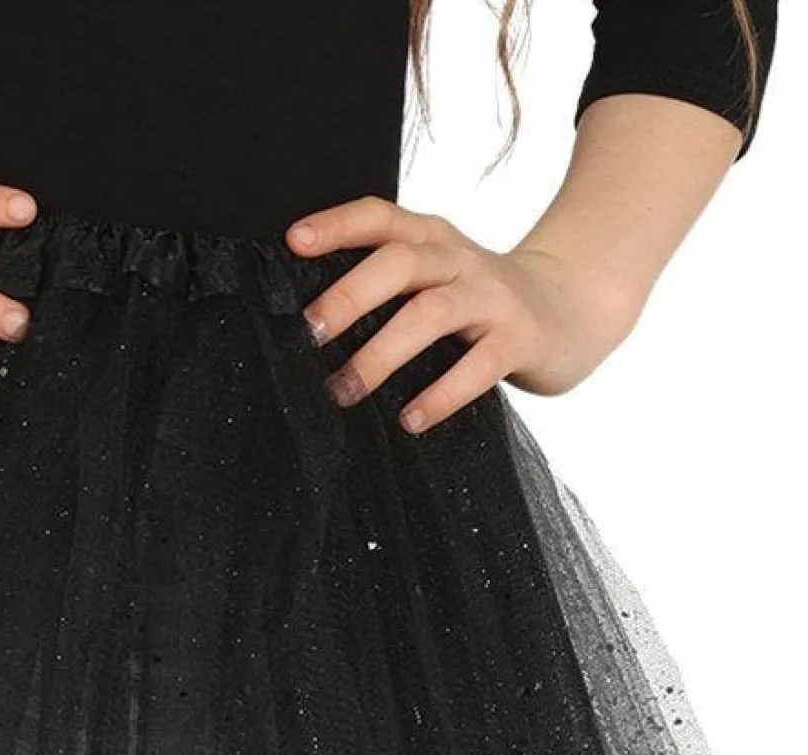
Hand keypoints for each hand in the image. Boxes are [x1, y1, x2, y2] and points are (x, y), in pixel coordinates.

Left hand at [285, 196, 645, 433]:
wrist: (575, 307)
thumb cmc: (481, 302)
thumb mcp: (436, 278)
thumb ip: (387, 287)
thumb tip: (309, 325)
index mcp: (432, 240)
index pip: (380, 218)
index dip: (338, 225)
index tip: (294, 241)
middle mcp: (459, 261)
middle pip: (400, 262)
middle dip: (350, 296)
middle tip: (309, 335)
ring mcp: (493, 298)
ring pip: (431, 313)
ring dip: (381, 354)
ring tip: (344, 390)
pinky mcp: (521, 339)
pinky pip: (477, 366)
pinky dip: (440, 394)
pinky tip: (410, 419)